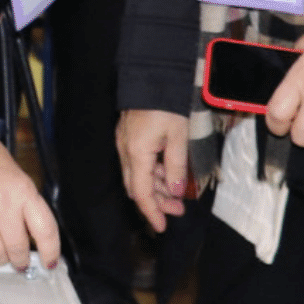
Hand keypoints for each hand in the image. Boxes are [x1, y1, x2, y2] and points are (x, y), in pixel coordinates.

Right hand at [0, 142, 60, 270]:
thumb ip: (29, 210)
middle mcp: (3, 203)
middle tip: (21, 262)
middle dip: (21, 260)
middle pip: (17, 247)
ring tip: (1, 255)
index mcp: (23, 192)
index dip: (50, 252)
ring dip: (0, 259)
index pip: (45, 230)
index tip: (49, 262)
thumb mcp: (21, 182)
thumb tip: (36, 241)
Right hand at [116, 108, 190, 232]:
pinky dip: (152, 173)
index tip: (161, 227)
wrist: (152, 75)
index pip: (141, 193)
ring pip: (138, 176)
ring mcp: (125, 143)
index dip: (151, 212)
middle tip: (178, 210)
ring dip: (156, 187)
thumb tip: (175, 192)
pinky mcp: (128, 136)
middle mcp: (125, 151)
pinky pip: (138, 163)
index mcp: (136, 153)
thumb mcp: (178, 137)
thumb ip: (176, 167)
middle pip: (137, 187)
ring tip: (177, 193)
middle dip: (157, 202)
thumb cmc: (166, 104)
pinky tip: (167, 173)